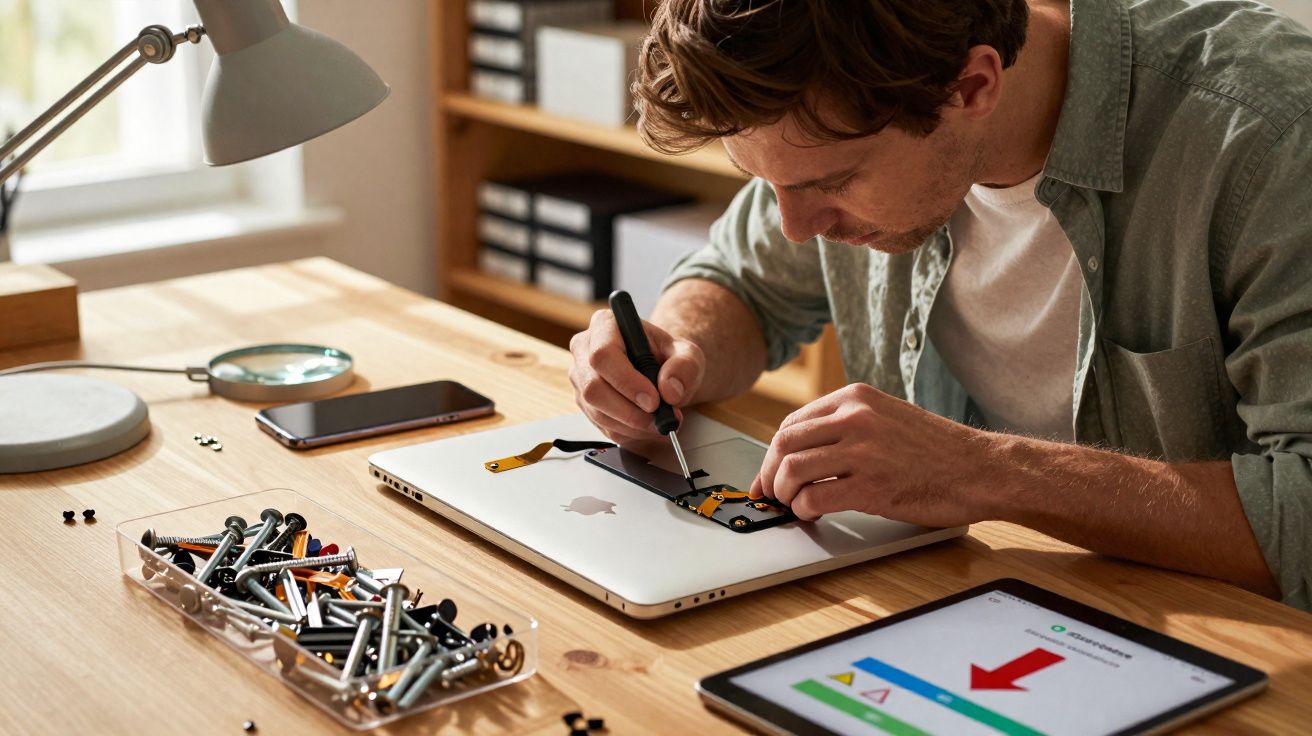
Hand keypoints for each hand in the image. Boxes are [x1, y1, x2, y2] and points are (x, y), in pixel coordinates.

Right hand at [569, 309, 704, 446]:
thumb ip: (685, 366)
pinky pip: (601, 426)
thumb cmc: (668, 356)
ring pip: (597, 411)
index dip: (626, 382)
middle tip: (659, 419)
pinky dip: (628, 433)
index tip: (653, 400)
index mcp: (605, 325)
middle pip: (593, 388)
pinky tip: (647, 428)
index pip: (603, 355)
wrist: (662, 370)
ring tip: (659, 424)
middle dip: (629, 411)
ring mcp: (581, 378)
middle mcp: (585, 350)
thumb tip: (669, 390)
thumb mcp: (688, 354)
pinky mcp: (585, 403)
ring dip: (631, 426)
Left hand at [749, 383, 990, 526]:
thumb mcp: (888, 418)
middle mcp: (855, 417)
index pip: (792, 423)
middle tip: (770, 494)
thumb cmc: (939, 451)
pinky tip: (813, 514)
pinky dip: (804, 510)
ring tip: (793, 506)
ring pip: (791, 470)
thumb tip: (806, 451)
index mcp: (856, 398)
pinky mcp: (870, 486)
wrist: (982, 469)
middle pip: (783, 444)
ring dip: (784, 494)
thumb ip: (849, 425)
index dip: (773, 453)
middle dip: (769, 474)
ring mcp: (862, 451)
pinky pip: (813, 498)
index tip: (769, 472)